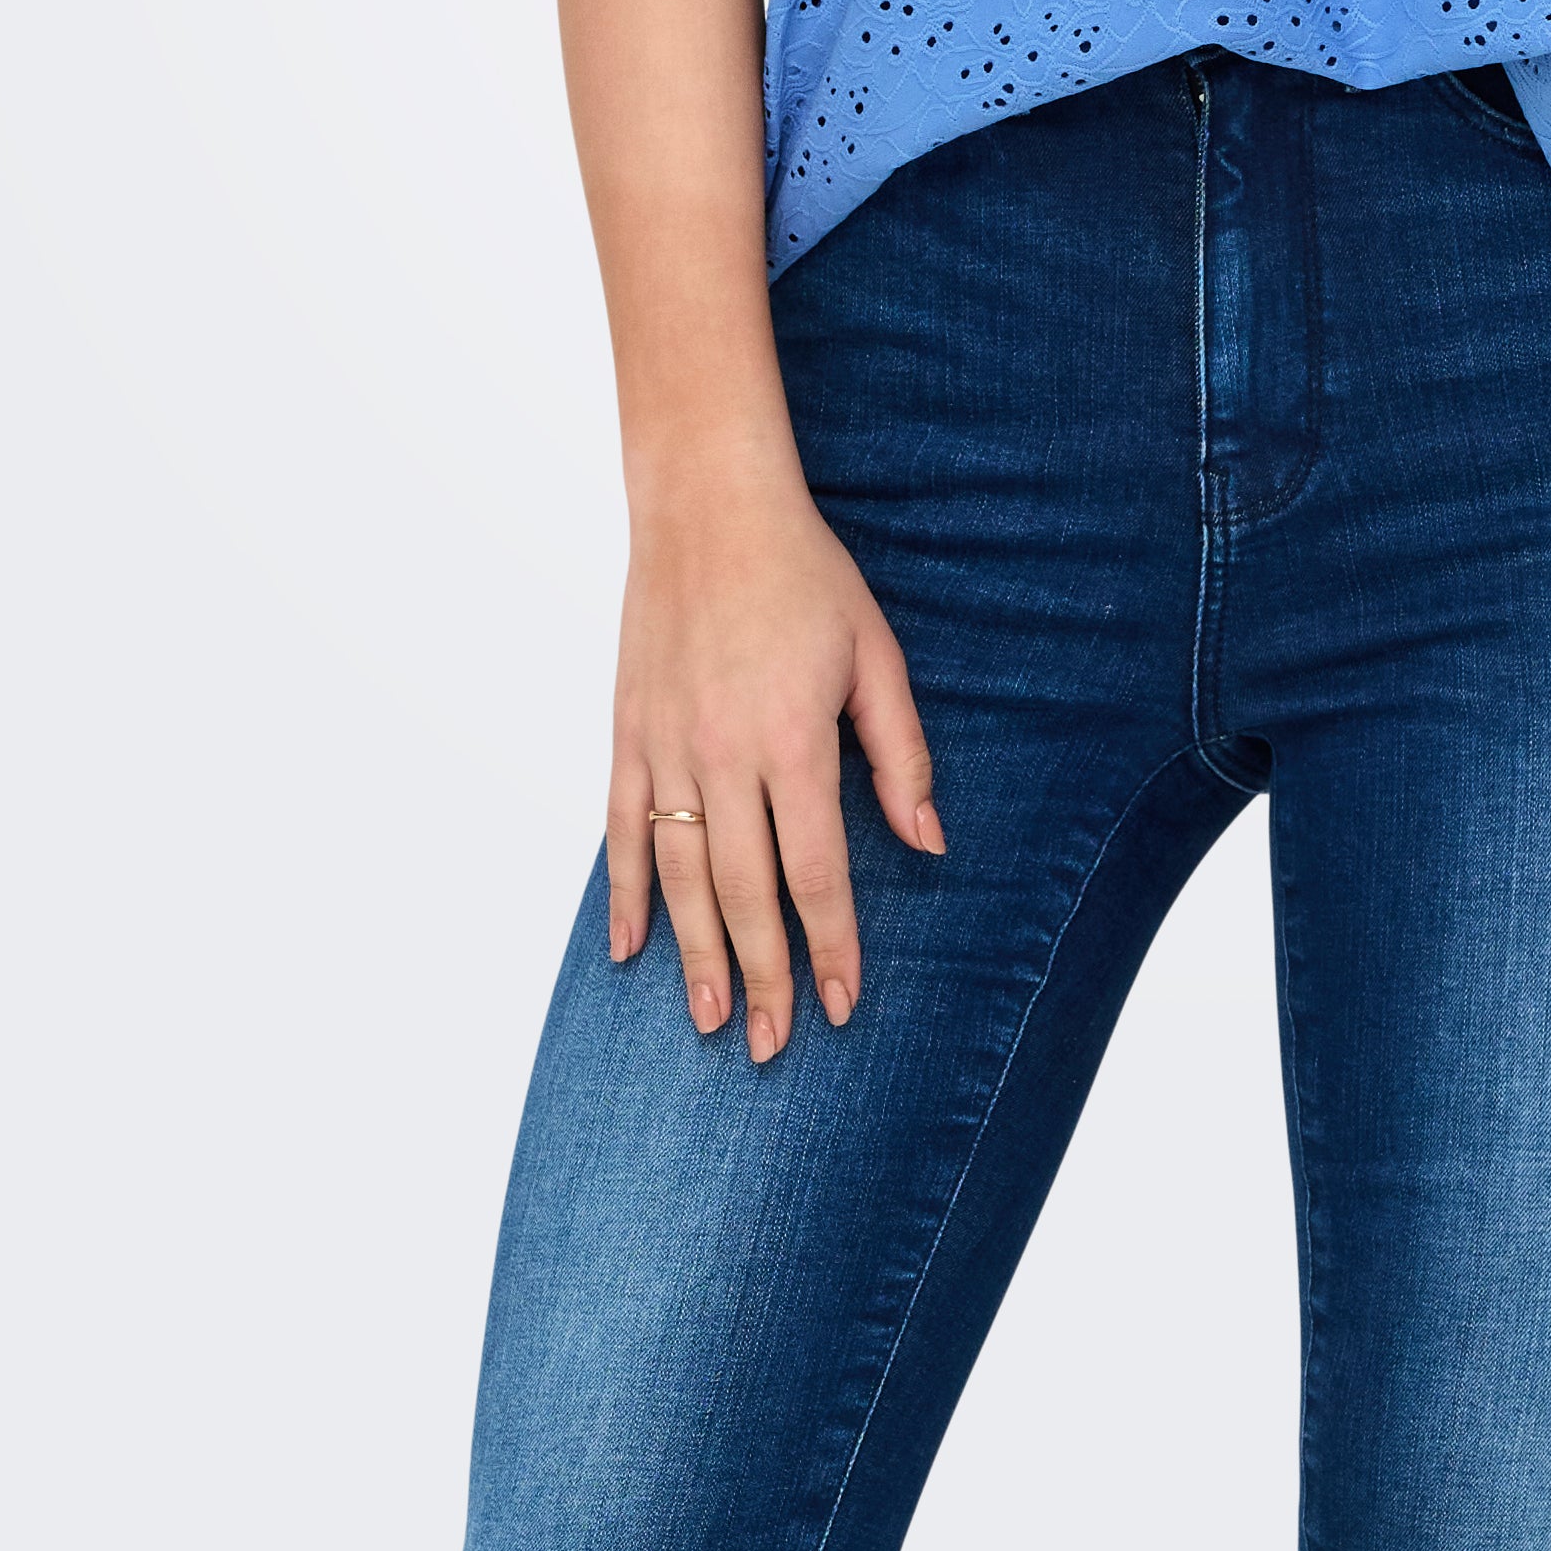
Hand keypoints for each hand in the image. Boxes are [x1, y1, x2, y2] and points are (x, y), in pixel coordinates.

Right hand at [604, 457, 944, 1061]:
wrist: (708, 505)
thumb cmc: (804, 574)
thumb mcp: (874, 653)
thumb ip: (901, 754)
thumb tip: (931, 843)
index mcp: (793, 740)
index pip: (815, 873)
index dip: (832, 946)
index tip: (845, 1005)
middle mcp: (723, 755)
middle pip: (745, 893)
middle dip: (763, 977)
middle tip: (773, 1045)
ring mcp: (667, 746)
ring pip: (679, 876)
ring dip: (694, 955)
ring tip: (707, 1020)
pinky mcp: (628, 730)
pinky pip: (619, 829)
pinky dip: (624, 894)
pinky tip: (630, 949)